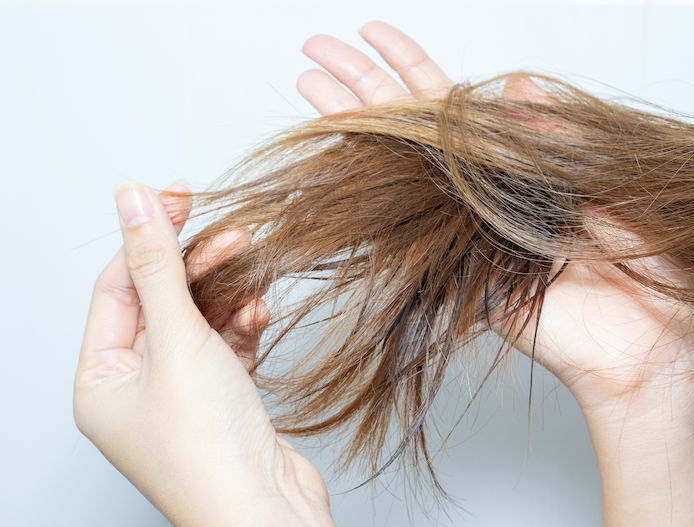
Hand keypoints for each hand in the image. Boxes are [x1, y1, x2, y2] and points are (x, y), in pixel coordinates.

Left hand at [74, 181, 333, 526]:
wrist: (267, 511)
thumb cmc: (209, 451)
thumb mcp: (177, 341)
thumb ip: (158, 266)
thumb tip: (133, 200)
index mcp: (101, 381)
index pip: (118, 287)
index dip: (148, 237)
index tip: (179, 195)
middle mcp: (137, 387)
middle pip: (163, 301)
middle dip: (197, 264)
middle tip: (229, 230)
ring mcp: (182, 394)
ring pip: (201, 321)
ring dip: (226, 292)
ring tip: (251, 262)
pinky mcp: (223, 399)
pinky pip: (228, 346)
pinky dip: (244, 325)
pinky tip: (259, 312)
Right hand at [298, 22, 693, 525]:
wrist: (649, 342)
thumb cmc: (652, 266)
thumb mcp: (616, 178)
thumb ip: (560, 134)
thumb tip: (516, 86)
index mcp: (519, 166)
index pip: (451, 105)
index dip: (412, 67)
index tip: (373, 34)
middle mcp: (482, 193)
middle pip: (410, 129)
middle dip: (362, 86)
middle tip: (316, 50)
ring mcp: (463, 231)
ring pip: (397, 173)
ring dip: (352, 130)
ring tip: (311, 88)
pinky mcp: (457, 272)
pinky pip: (407, 235)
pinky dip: (369, 203)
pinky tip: (332, 168)